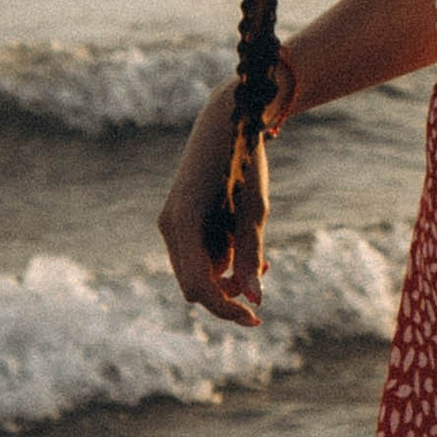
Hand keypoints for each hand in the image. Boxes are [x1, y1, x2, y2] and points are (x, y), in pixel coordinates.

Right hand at [159, 84, 269, 327]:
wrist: (228, 118)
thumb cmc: (244, 161)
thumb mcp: (254, 210)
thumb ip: (251, 255)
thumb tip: (256, 300)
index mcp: (184, 223)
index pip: (200, 286)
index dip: (226, 308)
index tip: (256, 318)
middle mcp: (170, 226)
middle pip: (195, 283)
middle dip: (228, 288)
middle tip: (266, 270)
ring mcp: (171, 222)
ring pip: (197, 269)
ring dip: (226, 270)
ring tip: (259, 251)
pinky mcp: (179, 217)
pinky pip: (196, 252)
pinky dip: (220, 254)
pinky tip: (241, 238)